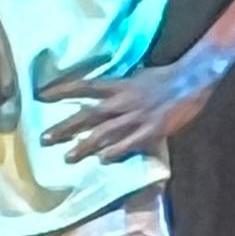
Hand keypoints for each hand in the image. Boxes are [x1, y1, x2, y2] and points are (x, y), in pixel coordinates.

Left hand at [40, 60, 215, 162]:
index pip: (85, 86)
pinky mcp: (151, 130)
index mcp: (120, 85)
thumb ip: (120, 85)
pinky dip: (115, 152)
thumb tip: (102, 91)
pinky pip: (129, 144)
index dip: (63, 91)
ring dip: (84, 145)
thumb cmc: (165, 77)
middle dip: (65, 127)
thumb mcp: (138, 75)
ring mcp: (137, 117)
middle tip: (44, 138)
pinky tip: (102, 160)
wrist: (192, 80)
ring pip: (104, 133)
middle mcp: (123, 101)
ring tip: (67, 156)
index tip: (42, 96)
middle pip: (88, 115)